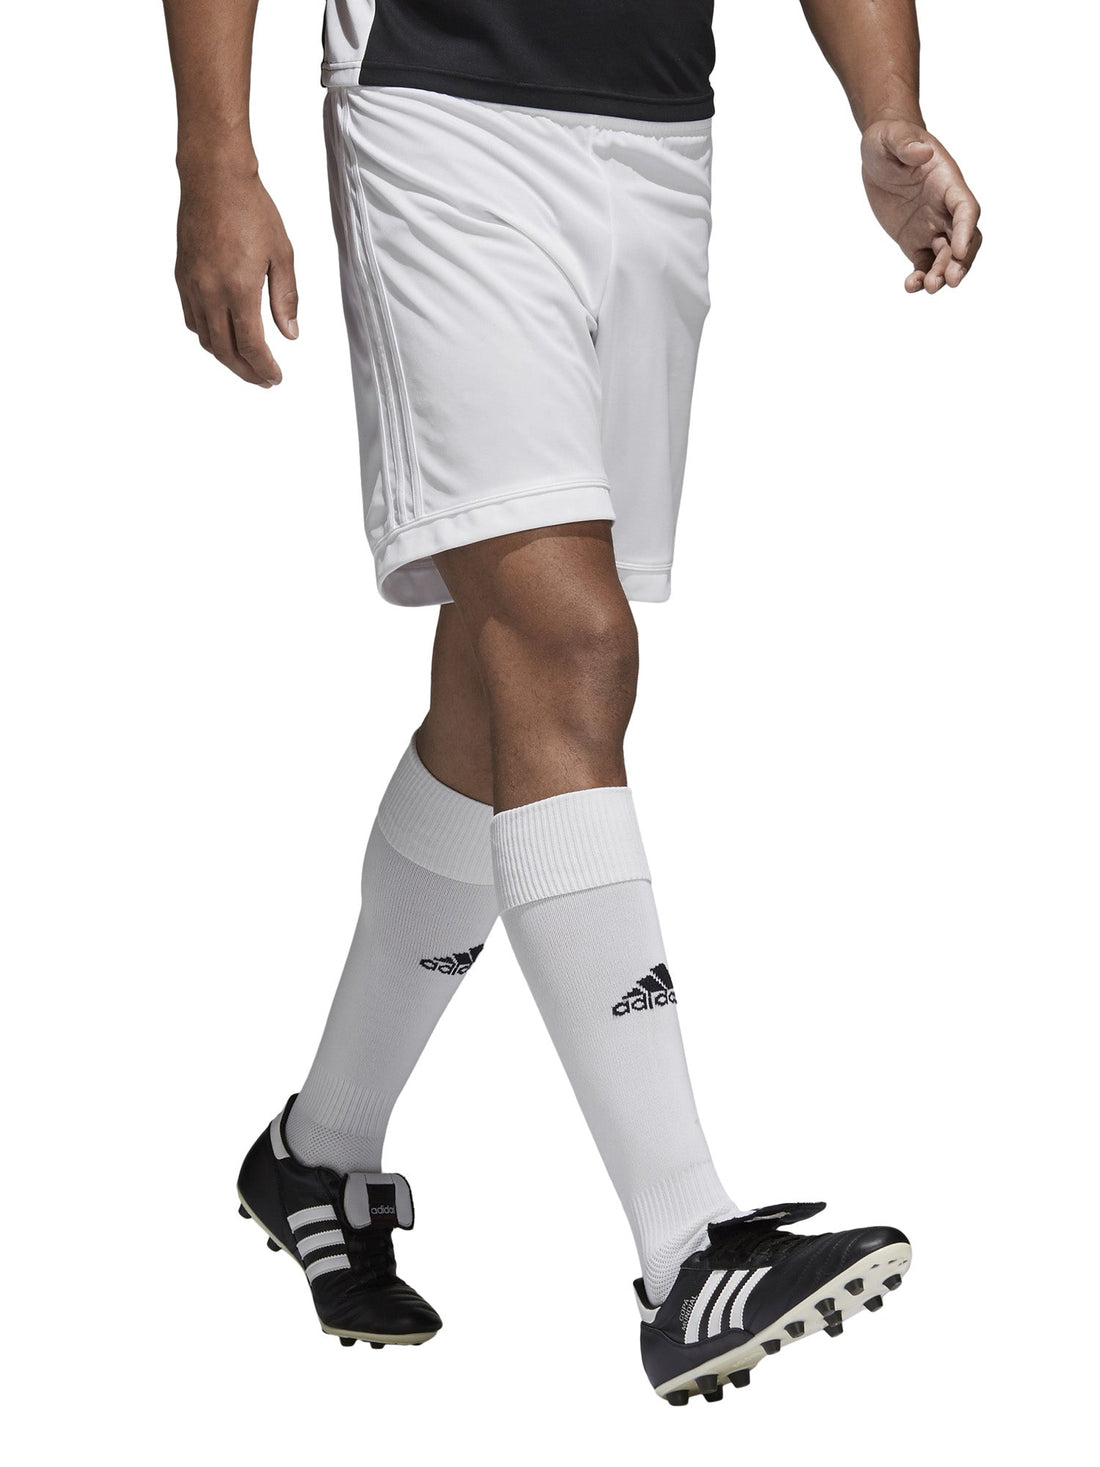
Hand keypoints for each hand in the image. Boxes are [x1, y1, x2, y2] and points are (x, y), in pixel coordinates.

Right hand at [175, 167, 297, 385]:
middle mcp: (210, 292)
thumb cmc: (251, 210)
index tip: (276, 378)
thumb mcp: (282, 254)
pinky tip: (221, 336)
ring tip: (245, 363)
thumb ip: (286, 298)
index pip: (251, 346)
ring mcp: (192, 285)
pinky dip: (207, 336)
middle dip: (246, 372)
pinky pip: (191, 318)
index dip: (264, 368)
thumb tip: (290, 335)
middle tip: (263, 380)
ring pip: (205, 338)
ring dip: (225, 357)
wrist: (213, 178)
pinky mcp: (181, 275)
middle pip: (226, 350)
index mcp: (239, 289)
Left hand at [860, 119, 981, 293]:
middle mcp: (945, 207)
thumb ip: (906, 144)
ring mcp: (932, 225)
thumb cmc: (889, 139)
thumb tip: (922, 153)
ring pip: (946, 256)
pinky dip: (921, 277)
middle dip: (960, 261)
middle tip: (949, 281)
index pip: (966, 208)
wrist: (880, 152)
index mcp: (947, 182)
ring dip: (941, 274)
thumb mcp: (890, 137)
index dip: (965, 229)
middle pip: (963, 239)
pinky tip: (911, 286)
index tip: (959, 250)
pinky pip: (923, 264)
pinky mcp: (915, 240)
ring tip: (928, 288)